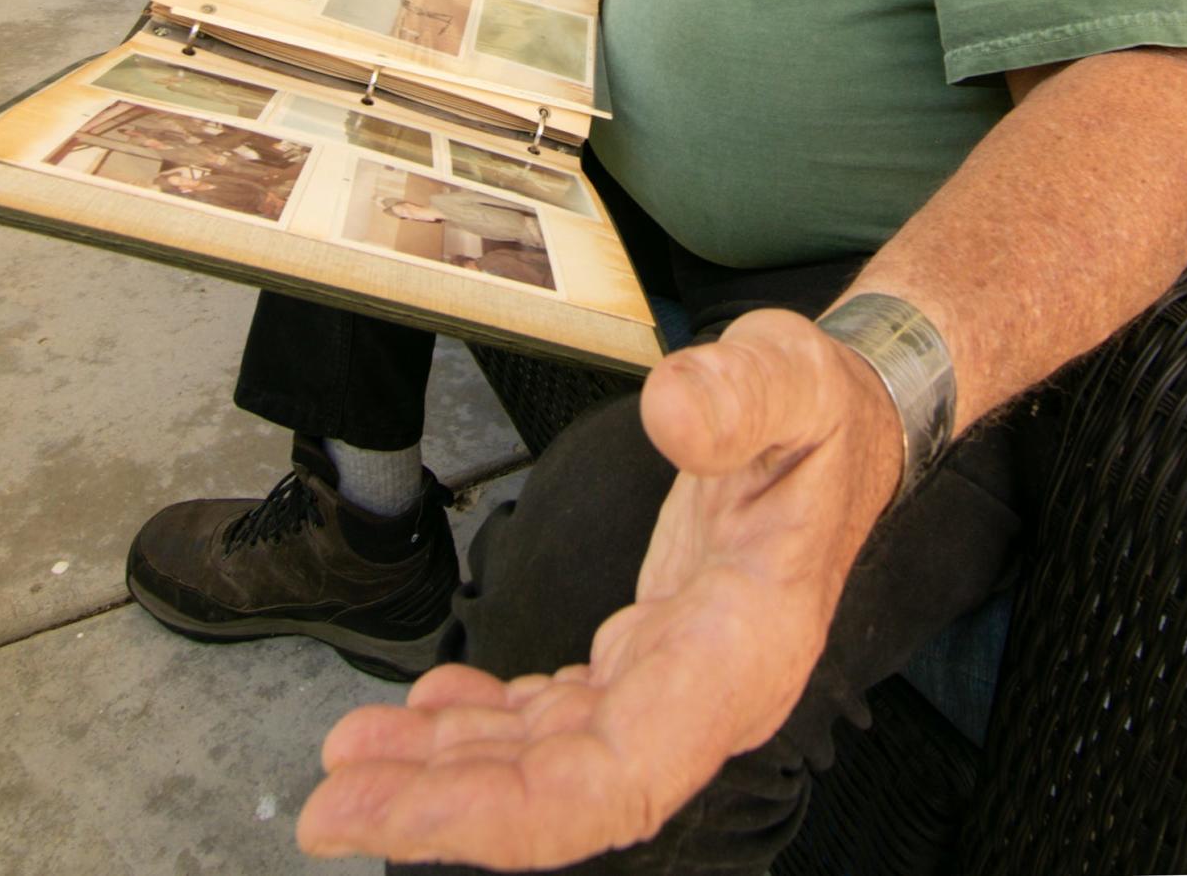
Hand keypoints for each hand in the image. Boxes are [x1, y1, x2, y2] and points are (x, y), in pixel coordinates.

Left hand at [297, 308, 902, 868]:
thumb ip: (740, 393)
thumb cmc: (826, 411)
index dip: (510, 812)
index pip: (623, 775)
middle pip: (572, 790)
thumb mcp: (794, 375)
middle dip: (449, 806)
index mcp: (744, 649)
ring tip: (354, 754)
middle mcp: (710, 692)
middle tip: (331, 798)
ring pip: (555, 764)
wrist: (855, 429)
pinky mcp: (650, 660)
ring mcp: (677, 683)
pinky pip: (560, 721)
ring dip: (452, 768)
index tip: (405, 809)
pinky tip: (430, 709)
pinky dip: (487, 725)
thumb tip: (673, 411)